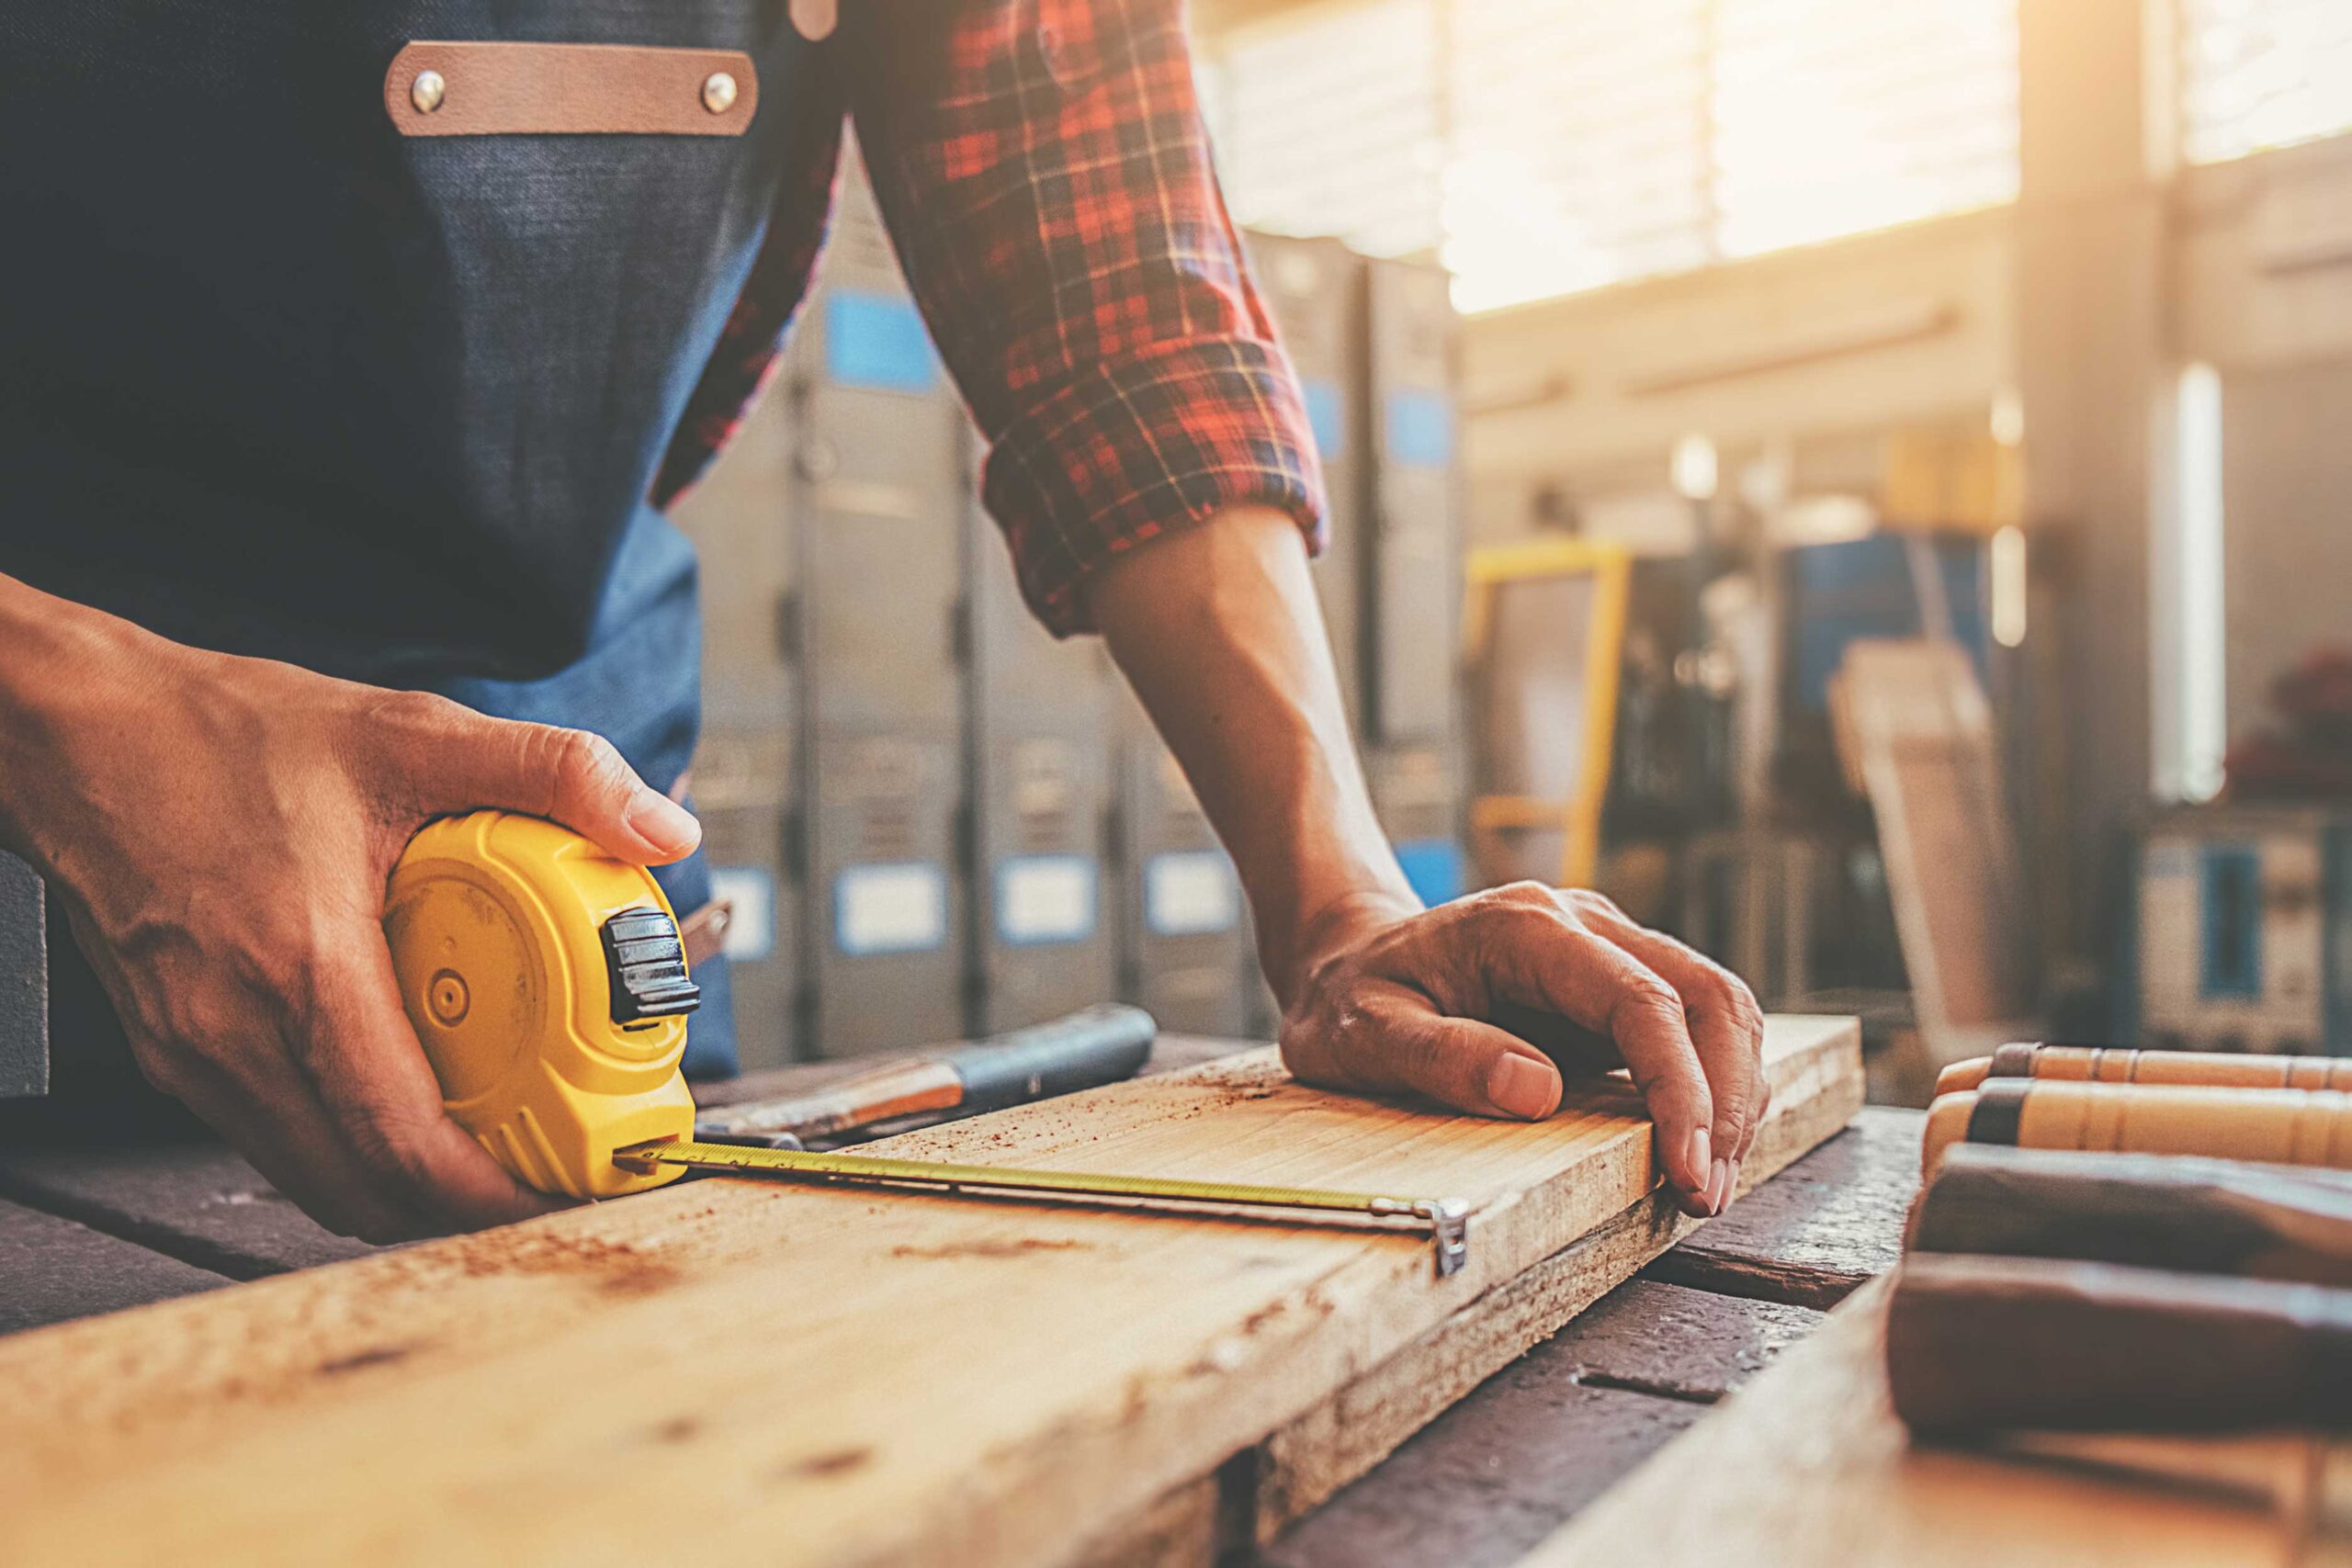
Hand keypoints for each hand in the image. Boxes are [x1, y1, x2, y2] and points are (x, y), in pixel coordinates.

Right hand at [3, 602, 700, 1240]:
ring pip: (312, 1177)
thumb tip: (662, 825)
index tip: (565, 1185)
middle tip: (546, 1177)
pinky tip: (404, 1098)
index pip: (402, 1139)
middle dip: (463, 1206)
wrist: (80, 732)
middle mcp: (233, 1032)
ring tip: (490, 1148)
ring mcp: (192, 1054)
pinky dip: (347, 1145)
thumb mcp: (409, 732)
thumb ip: (552, 771)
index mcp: (301, 965)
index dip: (491, 1191)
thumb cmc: (223, 734)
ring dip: (404, 1185)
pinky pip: (275, 1138)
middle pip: (361, 1190)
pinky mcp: (174, 1054)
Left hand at [1276, 883, 1766, 1216]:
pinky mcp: (1617, 984)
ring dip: (1733, 1095)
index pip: (1641, 1001)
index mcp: (1527, 926)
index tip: (1689, 1169)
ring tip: (1709, 1184)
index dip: (1679, 1088)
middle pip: (1705, 995)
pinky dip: (1714, 1085)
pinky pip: (1694, 1025)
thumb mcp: (1365, 1033)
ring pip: (1717, 1006)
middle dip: (1726, 1099)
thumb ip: (1443, 1056)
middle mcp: (1584, 923)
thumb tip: (1536, 1092)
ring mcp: (1609, 948)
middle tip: (1707, 1194)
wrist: (1346, 960)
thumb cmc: (1349, 999)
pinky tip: (1698, 1148)